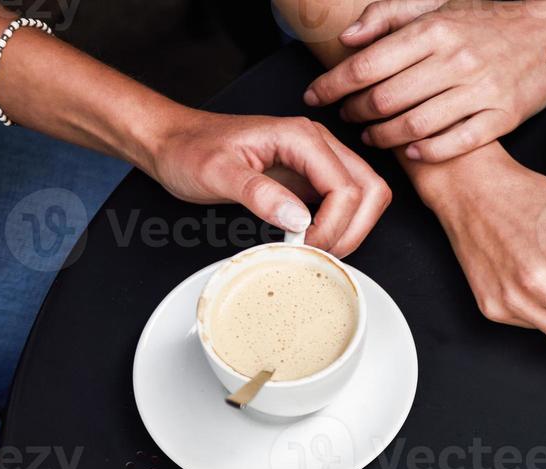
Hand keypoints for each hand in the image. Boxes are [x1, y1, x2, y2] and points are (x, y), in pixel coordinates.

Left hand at [143, 109, 391, 256]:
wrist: (173, 142)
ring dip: (353, 229)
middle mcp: (317, 145)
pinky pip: (346, 204)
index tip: (306, 247)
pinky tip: (312, 240)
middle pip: (371, 190)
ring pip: (367, 197)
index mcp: (300, 137)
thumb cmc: (190, 149)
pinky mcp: (311, 179)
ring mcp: (318, 162)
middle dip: (354, 230)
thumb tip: (300, 220)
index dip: (335, 226)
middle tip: (321, 254)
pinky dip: (340, 227)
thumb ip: (259, 194)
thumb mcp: (216, 172)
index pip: (348, 188)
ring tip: (319, 250)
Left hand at [304, 0, 545, 161]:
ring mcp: (479, 91)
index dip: (334, 84)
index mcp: (435, 30)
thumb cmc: (492, 22)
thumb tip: (351, 38)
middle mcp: (455, 60)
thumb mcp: (438, 5)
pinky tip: (413, 152)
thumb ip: (389, 16)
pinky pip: (455, 142)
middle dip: (355, 112)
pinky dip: (427, 151)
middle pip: (386, 98)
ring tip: (373, 136)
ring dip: (385, 137)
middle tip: (346, 116)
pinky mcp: (501, 117)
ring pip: (415, 125)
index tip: (317, 94)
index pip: (368, 63)